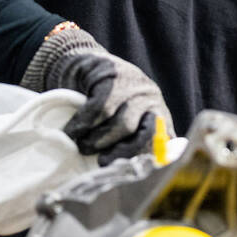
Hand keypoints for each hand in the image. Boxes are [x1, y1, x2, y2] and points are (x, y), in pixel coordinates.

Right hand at [24, 26, 171, 162]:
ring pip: (122, 123)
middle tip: (102, 163)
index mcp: (158, 114)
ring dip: (98, 141)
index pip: (164, 141)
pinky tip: (71, 132)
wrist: (81, 62)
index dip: (149, 159)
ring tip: (82, 147)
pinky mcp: (113, 76)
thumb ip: (129, 142)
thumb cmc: (100, 103)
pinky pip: (99, 109)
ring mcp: (134, 86)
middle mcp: (151, 99)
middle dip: (123, 152)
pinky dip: (82, 125)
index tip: (129, 173)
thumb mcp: (120, 121)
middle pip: (145, 134)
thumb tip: (126, 174)